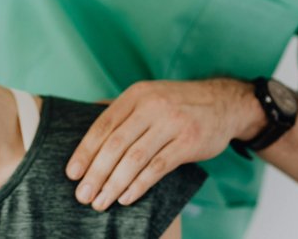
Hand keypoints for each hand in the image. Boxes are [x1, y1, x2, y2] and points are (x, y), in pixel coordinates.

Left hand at [66, 78, 264, 210]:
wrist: (225, 102)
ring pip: (134, 159)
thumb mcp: (148, 95)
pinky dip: (139, 185)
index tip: (72, 173)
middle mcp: (151, 106)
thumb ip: (120, 108)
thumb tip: (83, 116)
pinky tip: (125, 198)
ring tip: (100, 201)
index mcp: (136, 95)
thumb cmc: (177, 103)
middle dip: (95, 173)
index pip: (103, 125)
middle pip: (115, 144)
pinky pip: (158, 167)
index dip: (85, 151)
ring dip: (114, 184)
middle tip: (83, 195)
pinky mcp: (189, 142)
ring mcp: (172, 123)